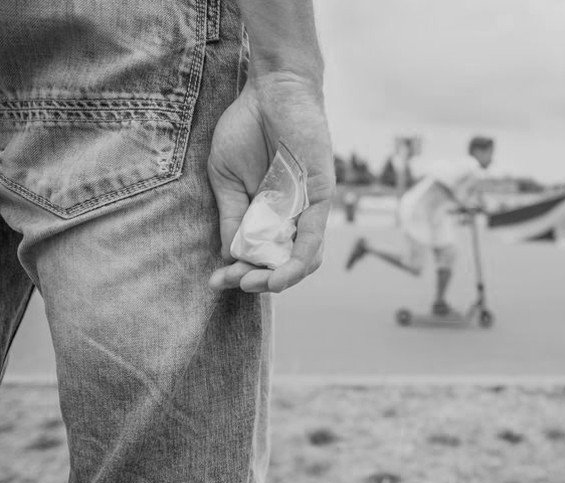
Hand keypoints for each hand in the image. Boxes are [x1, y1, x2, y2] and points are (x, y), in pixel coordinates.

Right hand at [207, 73, 333, 292]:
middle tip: (233, 283)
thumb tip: (229, 256)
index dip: (240, 272)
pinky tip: (283, 275)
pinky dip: (300, 257)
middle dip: (257, 280)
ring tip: (257, 284)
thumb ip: (231, 216)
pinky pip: (314, 234)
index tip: (217, 281)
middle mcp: (290, 217)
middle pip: (282, 263)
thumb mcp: (227, 178)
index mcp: (266, 215)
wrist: (271, 90)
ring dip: (281, 277)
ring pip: (303, 258)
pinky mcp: (321, 195)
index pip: (259, 256)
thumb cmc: (247, 128)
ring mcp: (307, 208)